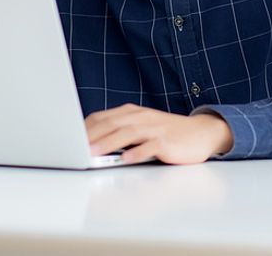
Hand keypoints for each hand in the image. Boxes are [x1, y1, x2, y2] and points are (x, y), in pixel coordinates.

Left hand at [85, 104, 233, 164]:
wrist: (201, 133)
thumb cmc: (167, 133)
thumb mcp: (142, 127)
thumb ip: (120, 132)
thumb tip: (91, 142)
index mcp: (132, 113)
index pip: (103, 117)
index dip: (85, 127)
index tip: (69, 138)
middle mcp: (142, 117)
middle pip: (112, 124)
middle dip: (91, 135)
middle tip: (74, 147)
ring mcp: (155, 128)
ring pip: (127, 133)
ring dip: (108, 143)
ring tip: (93, 153)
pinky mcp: (167, 141)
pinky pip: (150, 146)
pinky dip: (137, 152)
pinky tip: (126, 159)